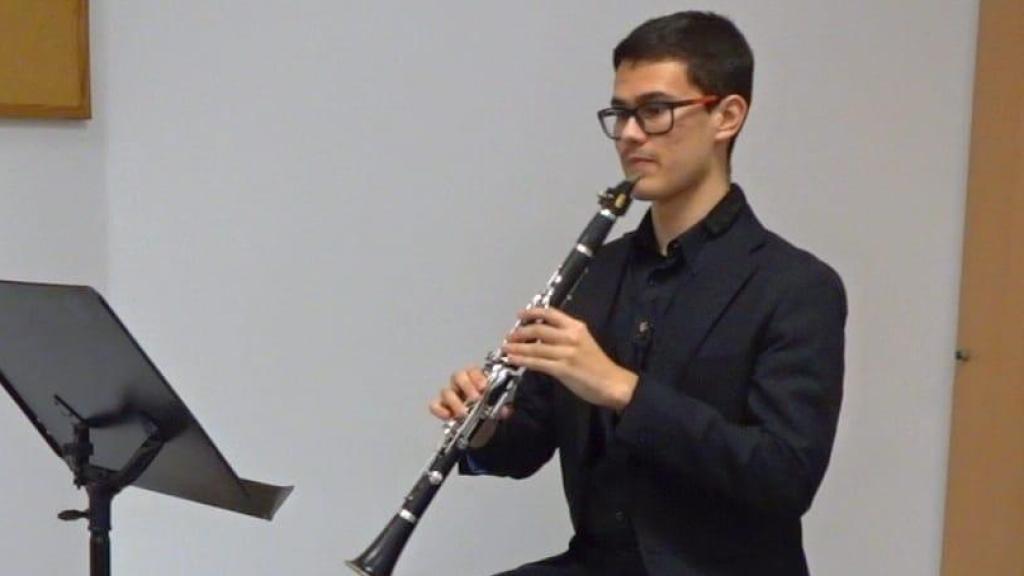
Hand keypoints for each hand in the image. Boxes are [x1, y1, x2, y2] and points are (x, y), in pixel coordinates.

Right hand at [428, 365, 511, 447]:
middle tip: (476, 399)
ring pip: (446, 390)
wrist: (482, 430)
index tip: (484, 387)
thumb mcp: (499, 409)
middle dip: (466, 386)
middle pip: (458, 375)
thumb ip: (502, 407)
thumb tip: (506, 410)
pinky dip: (439, 409)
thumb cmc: (489, 412)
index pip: (472, 369)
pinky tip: (448, 416)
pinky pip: (434, 404)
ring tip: (464, 413)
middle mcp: (461, 384)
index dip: (477, 376)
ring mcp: (450, 395)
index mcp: (476, 379)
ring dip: (455, 401)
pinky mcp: (441, 407)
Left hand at [501, 308, 637, 410]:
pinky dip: (522, 361)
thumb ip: (564, 337)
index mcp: (576, 327)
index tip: (520, 315)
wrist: (613, 383)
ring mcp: (566, 353)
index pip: (550, 313)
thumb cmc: (598, 365)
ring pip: (534, 348)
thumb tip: (541, 339)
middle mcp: (571, 336)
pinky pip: (537, 363)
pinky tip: (513, 360)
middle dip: (520, 332)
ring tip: (505, 348)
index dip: (532, 312)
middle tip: (510, 336)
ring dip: (517, 348)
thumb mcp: (584, 342)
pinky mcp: (563, 369)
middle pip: (538, 329)